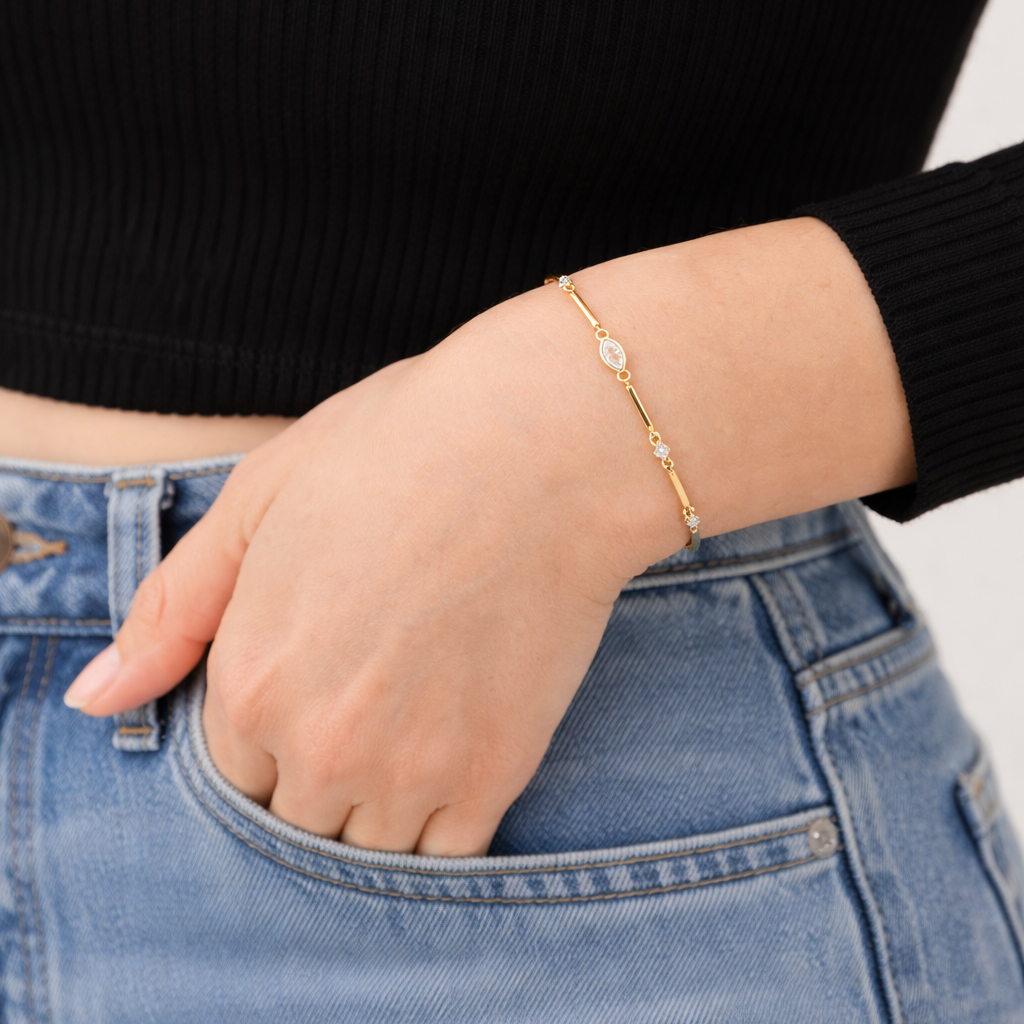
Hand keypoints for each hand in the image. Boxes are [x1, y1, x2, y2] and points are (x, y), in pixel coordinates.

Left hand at [64, 218, 914, 855]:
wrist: (545, 449)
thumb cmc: (400, 451)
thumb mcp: (257, 499)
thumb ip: (171, 610)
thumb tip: (95, 700)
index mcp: (250, 678)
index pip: (227, 770)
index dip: (267, 726)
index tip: (315, 675)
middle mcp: (319, 744)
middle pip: (293, 816)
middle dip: (315, 769)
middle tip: (371, 689)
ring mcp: (411, 769)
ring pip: (365, 845)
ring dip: (377, 803)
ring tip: (415, 716)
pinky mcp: (494, 775)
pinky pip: (445, 855)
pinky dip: (440, 822)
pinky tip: (454, 750)